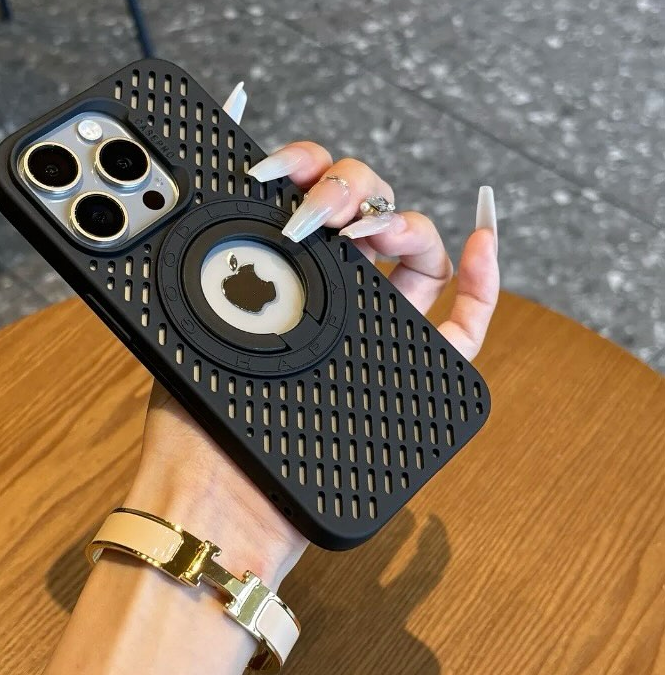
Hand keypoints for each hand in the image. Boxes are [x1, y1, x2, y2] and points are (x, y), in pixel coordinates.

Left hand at [125, 141, 499, 583]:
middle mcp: (329, 301)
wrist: (219, 505)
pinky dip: (483, 276)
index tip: (272, 171)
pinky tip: (480, 238)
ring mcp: (375, 333)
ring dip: (400, 219)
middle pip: (363, 214)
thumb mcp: (190, 333)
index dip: (300, 170)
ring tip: (367, 233)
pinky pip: (466, 321)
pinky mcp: (413, 371)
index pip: (305, 205)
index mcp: (277, 283)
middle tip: (314, 212)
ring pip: (415, 253)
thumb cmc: (193, 428)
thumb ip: (216, 275)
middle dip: (345, 188)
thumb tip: (209, 216)